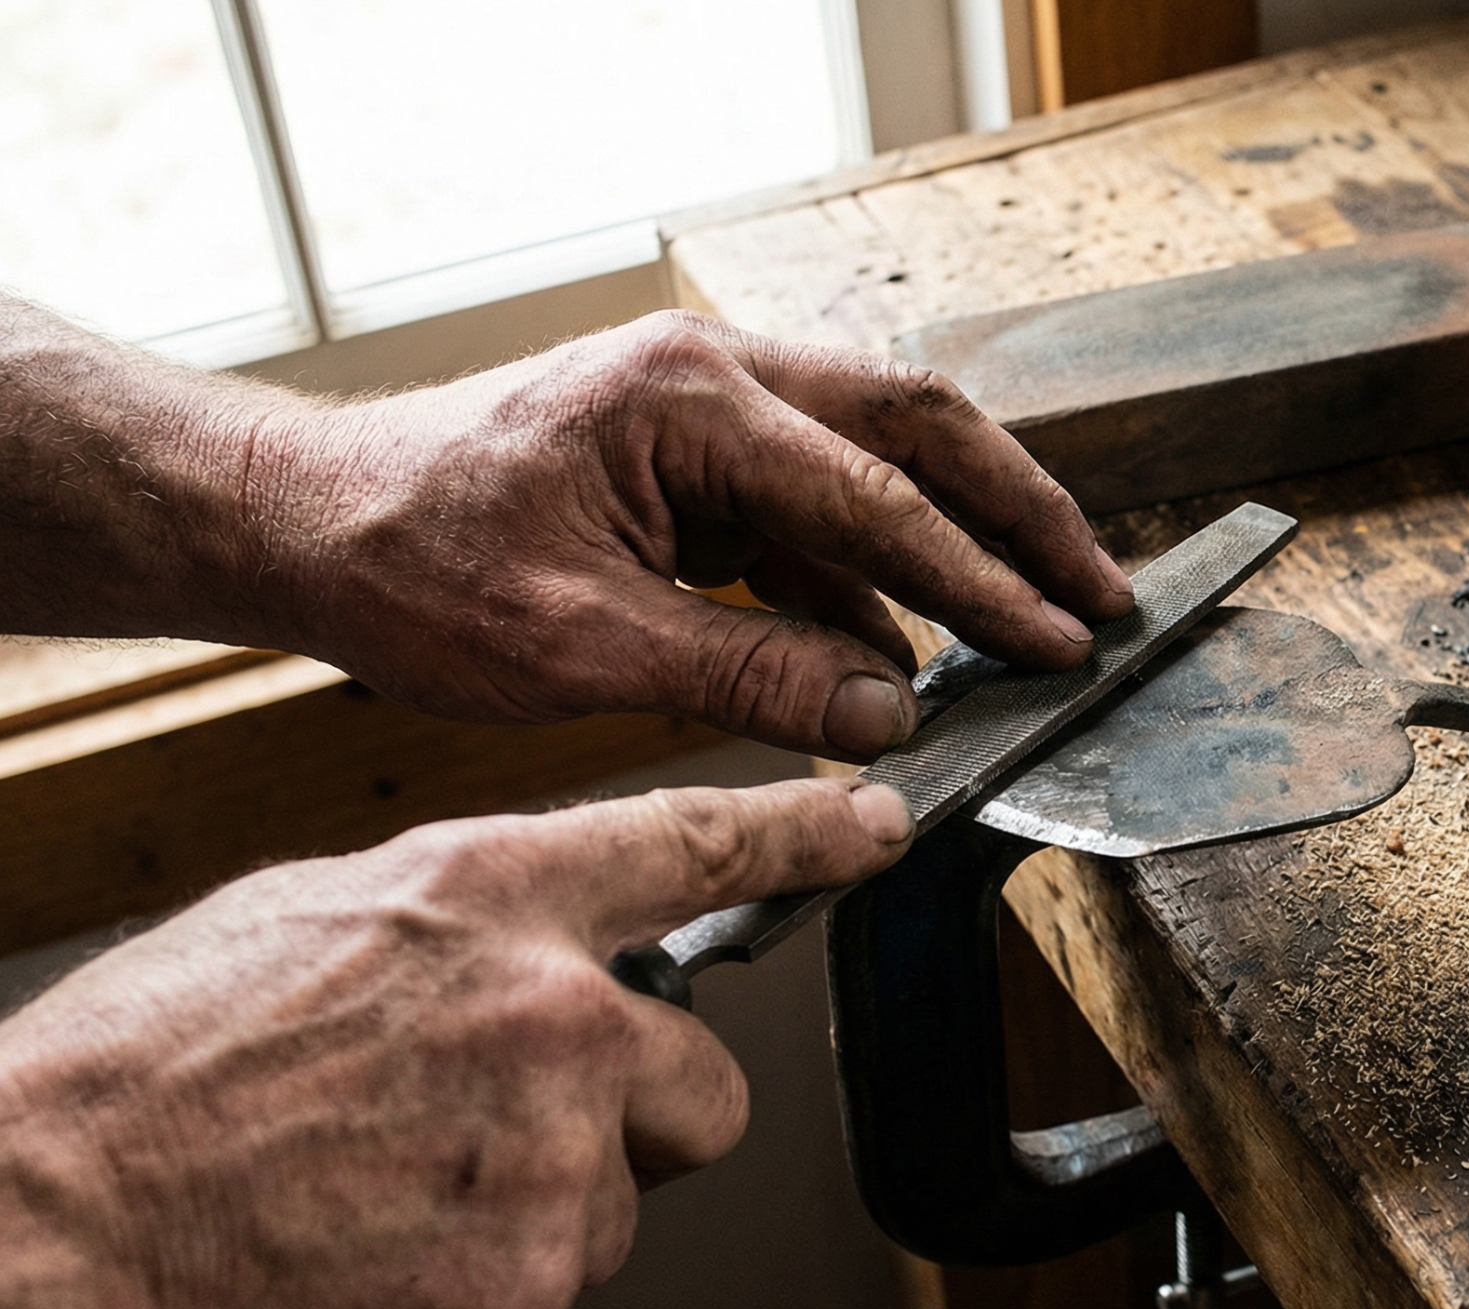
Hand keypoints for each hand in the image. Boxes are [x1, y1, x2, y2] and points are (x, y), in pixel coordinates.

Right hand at [0, 777, 910, 1308]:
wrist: (55, 1231)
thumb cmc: (151, 1076)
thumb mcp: (308, 923)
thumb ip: (462, 931)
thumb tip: (538, 956)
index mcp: (488, 904)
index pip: (694, 847)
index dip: (803, 838)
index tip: (873, 828)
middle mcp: (553, 1022)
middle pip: (706, 1088)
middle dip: (635, 1121)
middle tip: (507, 1137)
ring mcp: (551, 1166)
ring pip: (617, 1209)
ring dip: (534, 1215)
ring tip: (387, 1203)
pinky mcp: (524, 1296)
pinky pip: (546, 1299)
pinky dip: (475, 1296)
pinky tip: (370, 1266)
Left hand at [256, 310, 1132, 759]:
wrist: (309, 524)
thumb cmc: (412, 563)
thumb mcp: (580, 645)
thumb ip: (751, 675)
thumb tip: (890, 718)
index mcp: (689, 396)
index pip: (877, 497)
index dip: (981, 584)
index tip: (1060, 645)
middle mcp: (717, 374)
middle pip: (920, 427)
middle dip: (1021, 515)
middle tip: (1103, 594)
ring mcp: (712, 409)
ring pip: (884, 460)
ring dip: (961, 543)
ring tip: (1037, 625)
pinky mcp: (701, 459)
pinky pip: (821, 511)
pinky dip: (878, 579)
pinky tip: (912, 655)